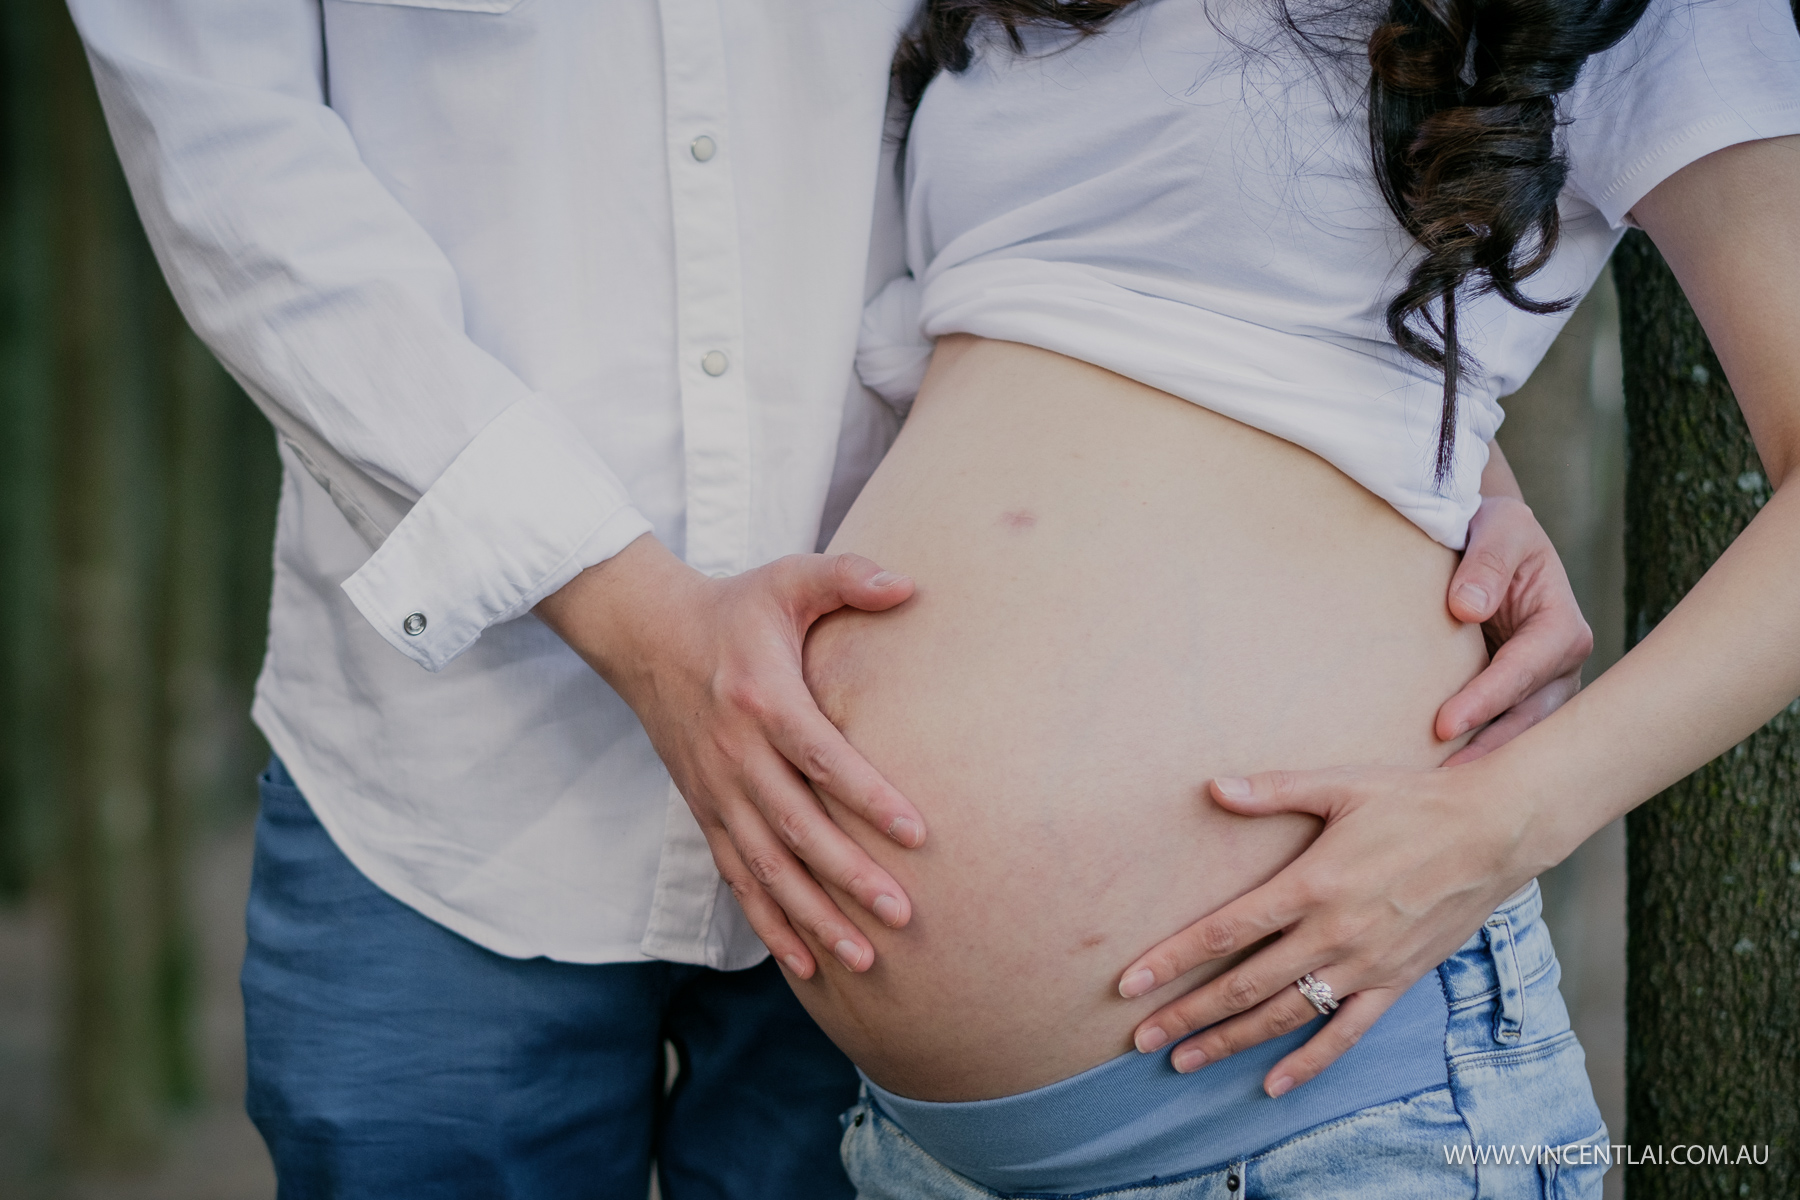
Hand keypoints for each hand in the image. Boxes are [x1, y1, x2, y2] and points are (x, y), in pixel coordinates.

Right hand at [536, 535, 925, 978]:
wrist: (646, 636)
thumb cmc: (734, 608)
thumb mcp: (787, 579)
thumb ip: (847, 578)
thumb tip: (909, 585)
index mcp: (764, 699)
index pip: (820, 758)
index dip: (867, 797)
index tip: (917, 833)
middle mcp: (736, 755)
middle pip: (796, 828)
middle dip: (849, 877)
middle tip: (901, 914)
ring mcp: (717, 791)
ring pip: (767, 867)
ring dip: (813, 917)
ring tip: (864, 957)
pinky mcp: (706, 813)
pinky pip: (738, 878)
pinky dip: (769, 923)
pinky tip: (805, 963)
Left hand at [1117, 763, 1541, 1096]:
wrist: (1496, 831)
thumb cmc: (1414, 800)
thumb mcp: (1340, 784)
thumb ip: (1272, 791)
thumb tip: (1211, 787)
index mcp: (1311, 884)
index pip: (1225, 932)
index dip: (1174, 960)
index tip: (1131, 984)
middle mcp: (1333, 933)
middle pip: (1244, 985)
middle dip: (1187, 1015)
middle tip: (1141, 1038)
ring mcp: (1366, 964)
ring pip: (1286, 1016)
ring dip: (1231, 1042)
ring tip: (1184, 1061)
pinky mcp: (1396, 981)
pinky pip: (1347, 1033)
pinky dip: (1309, 1062)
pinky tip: (1273, 1084)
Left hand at [1436, 495, 1592, 763]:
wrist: (1492, 540)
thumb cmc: (1496, 529)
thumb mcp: (1498, 527)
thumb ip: (1485, 562)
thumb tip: (1466, 610)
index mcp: (1562, 627)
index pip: (1524, 671)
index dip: (1486, 700)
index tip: (1443, 724)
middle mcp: (1561, 667)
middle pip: (1528, 720)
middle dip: (1488, 751)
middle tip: (1441, 784)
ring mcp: (1545, 691)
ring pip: (1520, 738)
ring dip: (1483, 765)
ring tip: (1437, 793)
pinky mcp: (1520, 703)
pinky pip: (1504, 736)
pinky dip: (1479, 758)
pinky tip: (1442, 783)